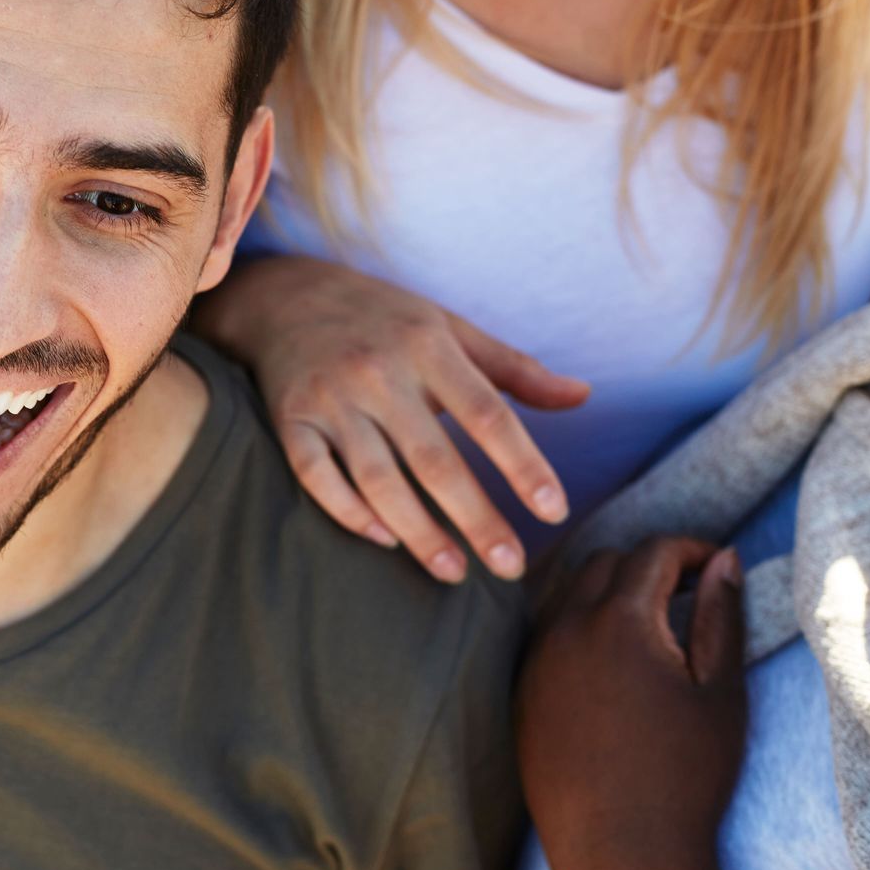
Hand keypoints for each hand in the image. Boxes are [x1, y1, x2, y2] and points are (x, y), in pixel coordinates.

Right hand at [199, 255, 588, 581]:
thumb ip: (515, 369)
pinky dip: (348, 511)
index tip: (553, 512)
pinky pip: (316, 477)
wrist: (286, 296)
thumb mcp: (451, 328)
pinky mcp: (291, 421)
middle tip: (511, 567)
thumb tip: (583, 397)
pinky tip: (385, 540)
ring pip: (377, 479)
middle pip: (434, 460)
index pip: (486, 415)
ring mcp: (330, 400)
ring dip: (418, 532)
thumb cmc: (384, 318)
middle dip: (476, 519)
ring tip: (454, 573)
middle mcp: (378, 373)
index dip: (522, 465)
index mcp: (427, 346)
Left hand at [518, 539, 747, 869]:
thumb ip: (722, 615)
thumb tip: (725, 560)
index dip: (692, 548)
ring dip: (607, 591)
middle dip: (648, 564)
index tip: (719, 566)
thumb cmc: (686, 775)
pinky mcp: (520, 691)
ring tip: (653, 624)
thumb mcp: (721, 691)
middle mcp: (564, 629)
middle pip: (603, 561)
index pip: (652, 551)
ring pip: (566, 593)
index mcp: (619, 621)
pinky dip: (578, 625)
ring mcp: (535, 660)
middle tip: (690, 593)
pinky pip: (546, 633)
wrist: (622, 853)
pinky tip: (613, 660)